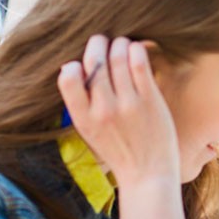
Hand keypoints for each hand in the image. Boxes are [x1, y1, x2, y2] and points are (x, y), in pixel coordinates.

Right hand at [58, 36, 180, 186]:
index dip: (74, 64)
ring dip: (119, 44)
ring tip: (121, 45)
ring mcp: (128, 104)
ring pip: (117, 57)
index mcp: (83, 119)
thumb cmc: (119, 153)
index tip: (83, 63)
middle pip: (94, 61)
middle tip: (102, 41)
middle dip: (97, 44)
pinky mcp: (150, 100)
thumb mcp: (89, 133)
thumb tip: (69, 67)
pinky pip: (139, 63)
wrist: (148, 177)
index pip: (67, 78)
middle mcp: (103, 110)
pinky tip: (137, 50)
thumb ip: (80, 104)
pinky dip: (137, 50)